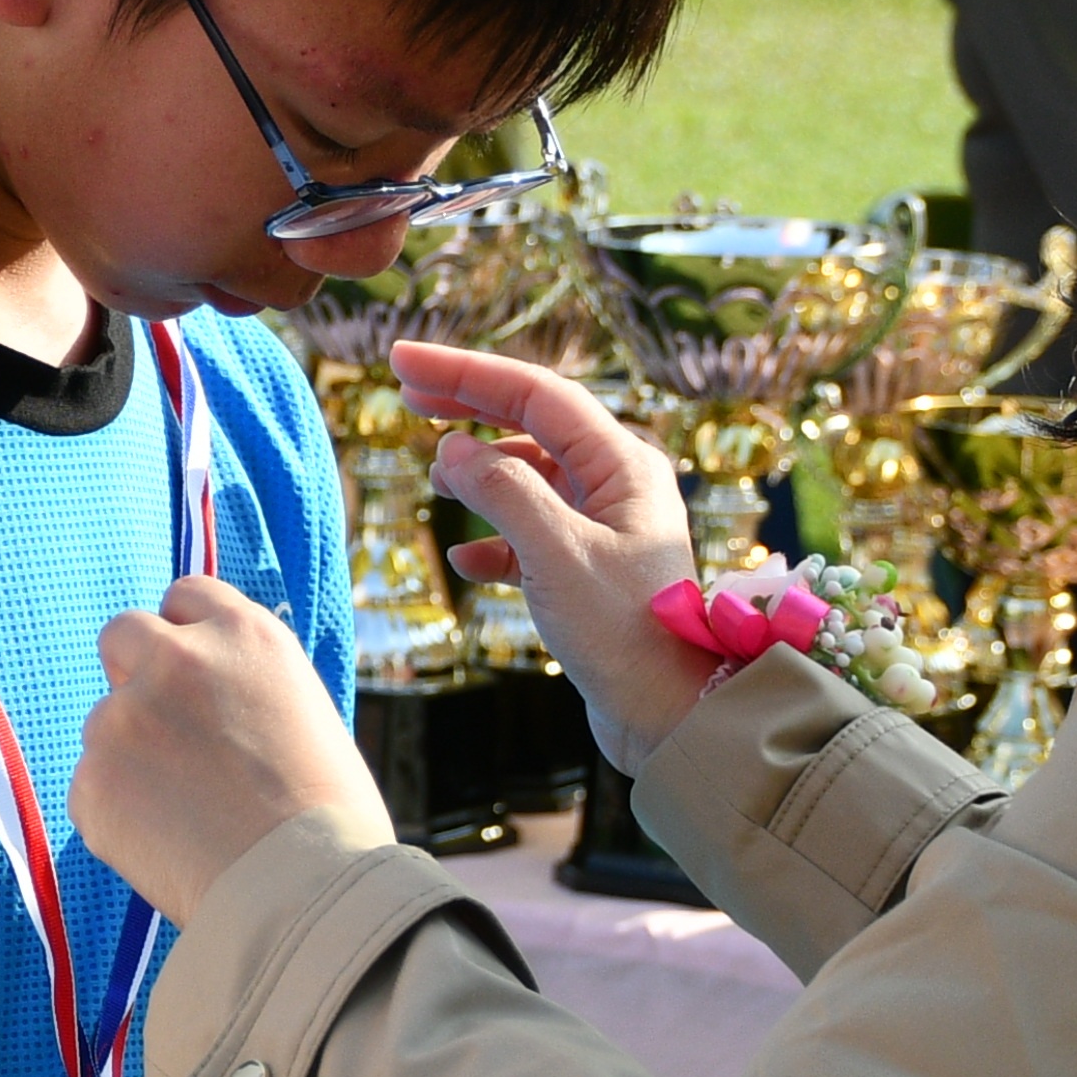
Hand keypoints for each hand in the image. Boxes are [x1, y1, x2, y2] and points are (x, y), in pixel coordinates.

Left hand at [83, 573, 384, 917]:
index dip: (186, 637)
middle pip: (122, 635)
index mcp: (243, 634)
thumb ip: (244, 687)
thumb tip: (207, 699)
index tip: (192, 674)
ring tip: (191, 816)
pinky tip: (170, 846)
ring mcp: (124, 718)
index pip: (184, 596)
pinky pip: (93, 789)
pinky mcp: (92, 780)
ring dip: (131, 757)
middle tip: (165, 733)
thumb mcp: (304, 713)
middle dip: (134, 673)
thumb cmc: (330, 819)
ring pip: (106, 725)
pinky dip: (119, 816)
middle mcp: (176, 659)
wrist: (307, 893)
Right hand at [387, 339, 709, 771]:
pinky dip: (494, 539)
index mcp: (624, 465)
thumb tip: (453, 451)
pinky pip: (532, 534)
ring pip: (531, 478)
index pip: (536, 394)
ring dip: (481, 475)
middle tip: (405, 390)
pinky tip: (467, 560)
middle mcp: (620, 485)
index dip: (466, 371)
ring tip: (436, 482)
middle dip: (469, 405)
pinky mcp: (592, 571)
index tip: (404, 359)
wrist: (672, 717)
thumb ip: (502, 493)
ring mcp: (607, 527)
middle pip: (533, 423)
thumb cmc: (628, 635)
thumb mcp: (555, 555)